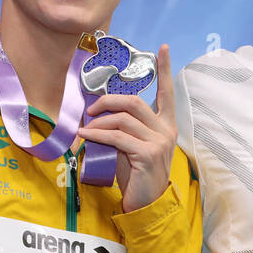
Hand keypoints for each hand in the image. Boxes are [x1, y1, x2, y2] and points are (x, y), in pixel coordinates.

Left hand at [77, 44, 176, 213]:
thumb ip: (123, 128)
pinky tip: (86, 136)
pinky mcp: (148, 154)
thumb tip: (97, 113)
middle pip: (134, 102)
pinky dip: (98, 134)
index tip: (162, 49)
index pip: (167, 93)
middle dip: (107, 101)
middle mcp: (166, 131)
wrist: (146, 204)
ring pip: (123, 119)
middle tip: (90, 109)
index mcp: (166, 125)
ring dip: (99, 122)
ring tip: (85, 129)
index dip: (165, 70)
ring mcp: (159, 142)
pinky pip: (117, 137)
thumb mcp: (130, 146)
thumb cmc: (137, 175)